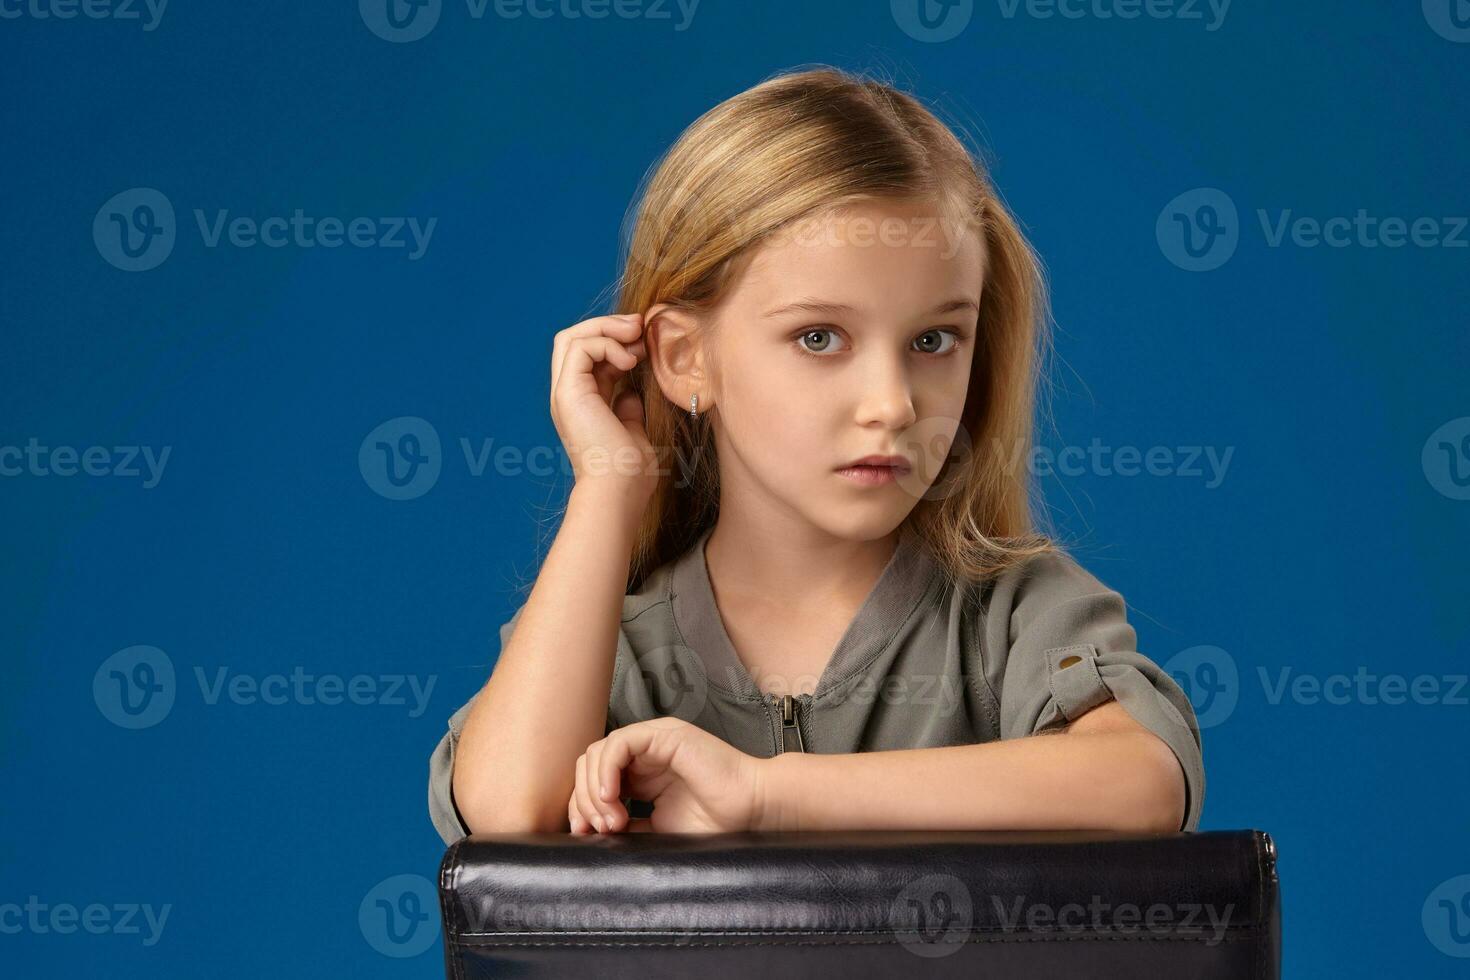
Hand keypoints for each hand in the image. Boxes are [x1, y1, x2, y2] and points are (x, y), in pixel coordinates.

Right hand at [549, 312, 657, 502]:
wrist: (619, 493)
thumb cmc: (630, 473)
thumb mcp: (633, 431)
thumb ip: (628, 410)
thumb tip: (632, 392)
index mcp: (581, 404)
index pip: (589, 356)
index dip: (616, 342)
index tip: (647, 345)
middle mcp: (567, 396)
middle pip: (573, 339)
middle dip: (608, 326)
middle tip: (640, 327)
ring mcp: (564, 394)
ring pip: (571, 337)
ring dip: (607, 329)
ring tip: (637, 338)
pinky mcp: (568, 393)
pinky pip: (580, 347)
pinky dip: (607, 344)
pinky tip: (630, 360)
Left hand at [567, 717, 767, 833]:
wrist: (750, 812)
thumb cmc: (714, 823)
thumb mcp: (656, 830)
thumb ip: (627, 826)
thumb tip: (590, 833)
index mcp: (641, 773)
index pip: (593, 779)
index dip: (582, 806)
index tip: (586, 836)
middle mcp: (643, 753)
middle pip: (589, 763)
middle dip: (584, 800)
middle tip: (600, 831)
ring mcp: (654, 740)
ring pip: (598, 752)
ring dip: (595, 790)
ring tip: (614, 821)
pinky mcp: (665, 735)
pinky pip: (618, 743)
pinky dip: (607, 770)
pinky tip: (614, 797)